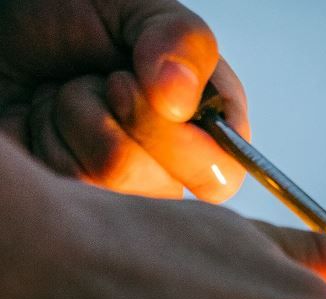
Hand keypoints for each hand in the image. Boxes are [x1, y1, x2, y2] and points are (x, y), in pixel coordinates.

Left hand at [0, 0, 247, 200]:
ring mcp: (118, 187)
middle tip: (107, 81)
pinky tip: (43, 119)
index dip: (186, 143)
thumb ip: (183, 41)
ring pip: (116, 179)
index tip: (153, 91)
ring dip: (82, 118)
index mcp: (205, 126)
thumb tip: (181, 100)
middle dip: (129, 119)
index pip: (224, 173)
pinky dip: (48, 137)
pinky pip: (70, 184)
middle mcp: (168, 166)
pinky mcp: (72, 196)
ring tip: (70, 93)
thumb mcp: (139, 7)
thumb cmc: (67, 10)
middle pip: (168, 185)